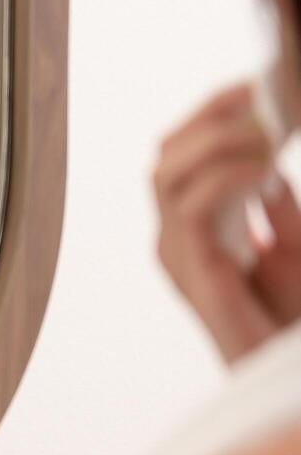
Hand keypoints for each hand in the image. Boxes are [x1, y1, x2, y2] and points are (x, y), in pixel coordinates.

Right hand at [152, 80, 300, 364]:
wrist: (293, 371)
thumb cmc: (293, 324)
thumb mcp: (294, 245)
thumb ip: (274, 206)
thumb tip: (266, 165)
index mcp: (195, 231)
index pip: (181, 154)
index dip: (210, 114)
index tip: (253, 84)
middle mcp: (176, 240)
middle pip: (166, 156)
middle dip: (211, 118)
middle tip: (260, 98)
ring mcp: (180, 257)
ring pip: (168, 173)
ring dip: (219, 142)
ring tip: (268, 134)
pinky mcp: (196, 275)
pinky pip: (192, 209)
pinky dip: (226, 177)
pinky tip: (264, 169)